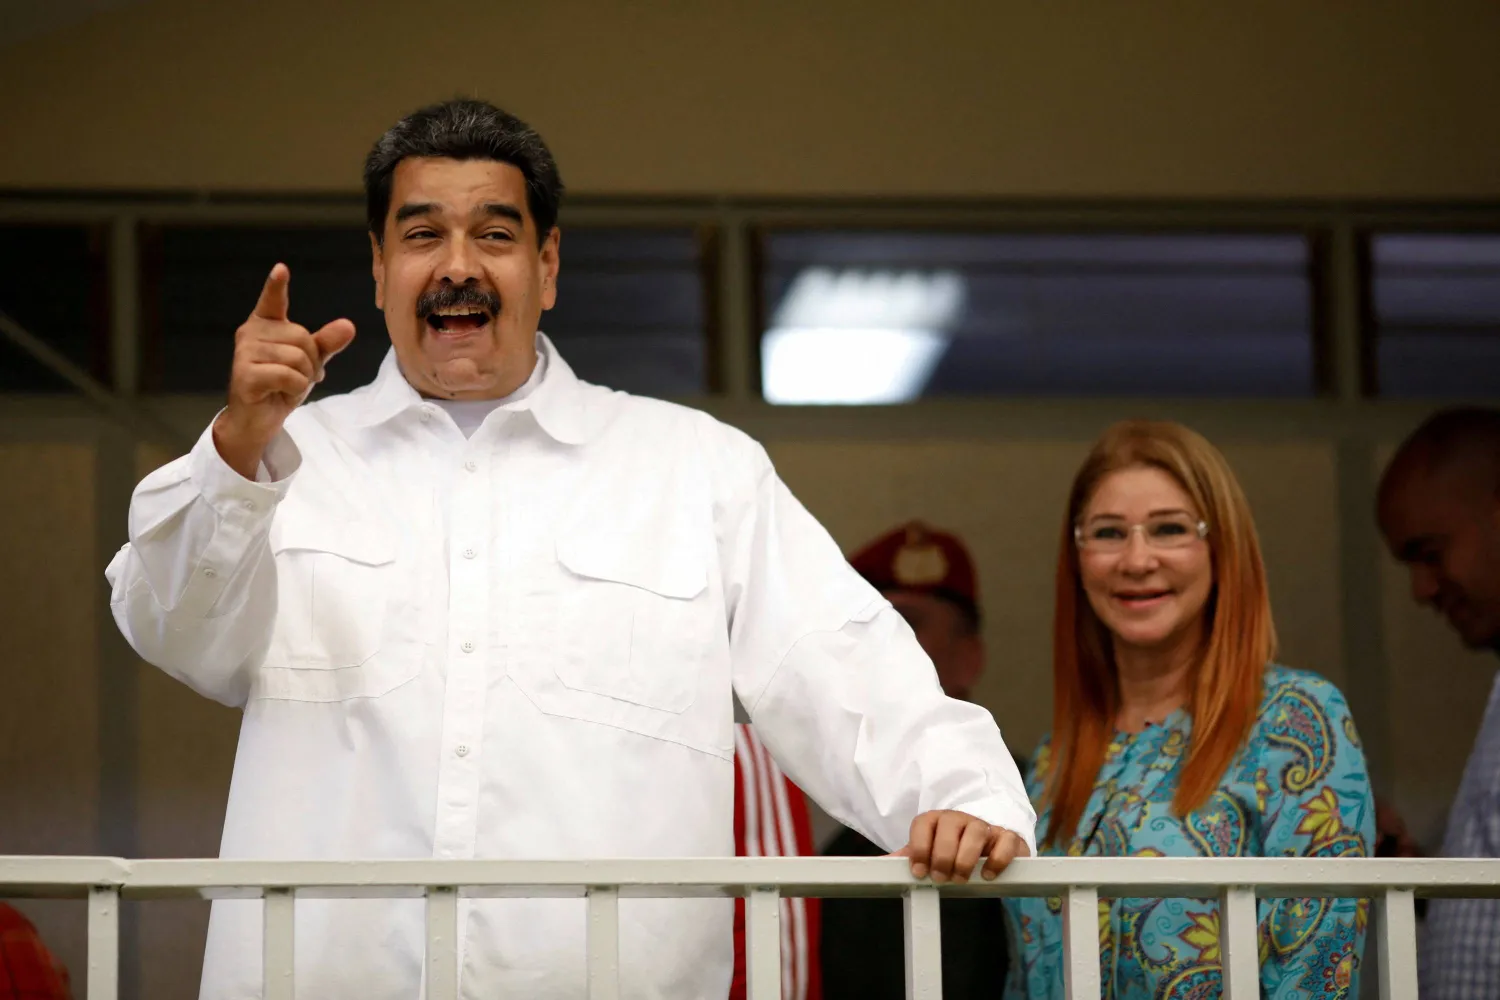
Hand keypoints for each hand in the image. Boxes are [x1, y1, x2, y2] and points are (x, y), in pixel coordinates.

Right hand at [213, 263, 355, 478]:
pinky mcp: (245, 374)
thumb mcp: (309, 362)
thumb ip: (326, 343)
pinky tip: (280, 393)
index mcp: (265, 325)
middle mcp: (250, 333)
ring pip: (297, 357)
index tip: (281, 269)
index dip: (276, 285)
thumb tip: (348, 325)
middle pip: (303, 337)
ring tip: (287, 386)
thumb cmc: (280, 385)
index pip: (272, 300)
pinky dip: (294, 388)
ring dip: (303, 377)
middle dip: (311, 362)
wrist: (258, 420)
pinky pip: (289, 375)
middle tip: (298, 377)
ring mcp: (244, 353)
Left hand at [894, 810, 1029, 882]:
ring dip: (966, 857)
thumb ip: (907, 858)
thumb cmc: (952, 852)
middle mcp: (960, 819)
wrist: (986, 849)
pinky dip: (997, 858)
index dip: (919, 847)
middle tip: (941, 878)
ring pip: (976, 830)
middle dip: (943, 855)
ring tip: (961, 878)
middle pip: (949, 826)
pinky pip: (1005, 840)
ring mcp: (985, 826)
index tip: (919, 872)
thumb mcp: (929, 854)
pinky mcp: (1007, 837)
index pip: (924, 823)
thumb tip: (881, 864)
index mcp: (937, 821)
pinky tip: (988, 874)